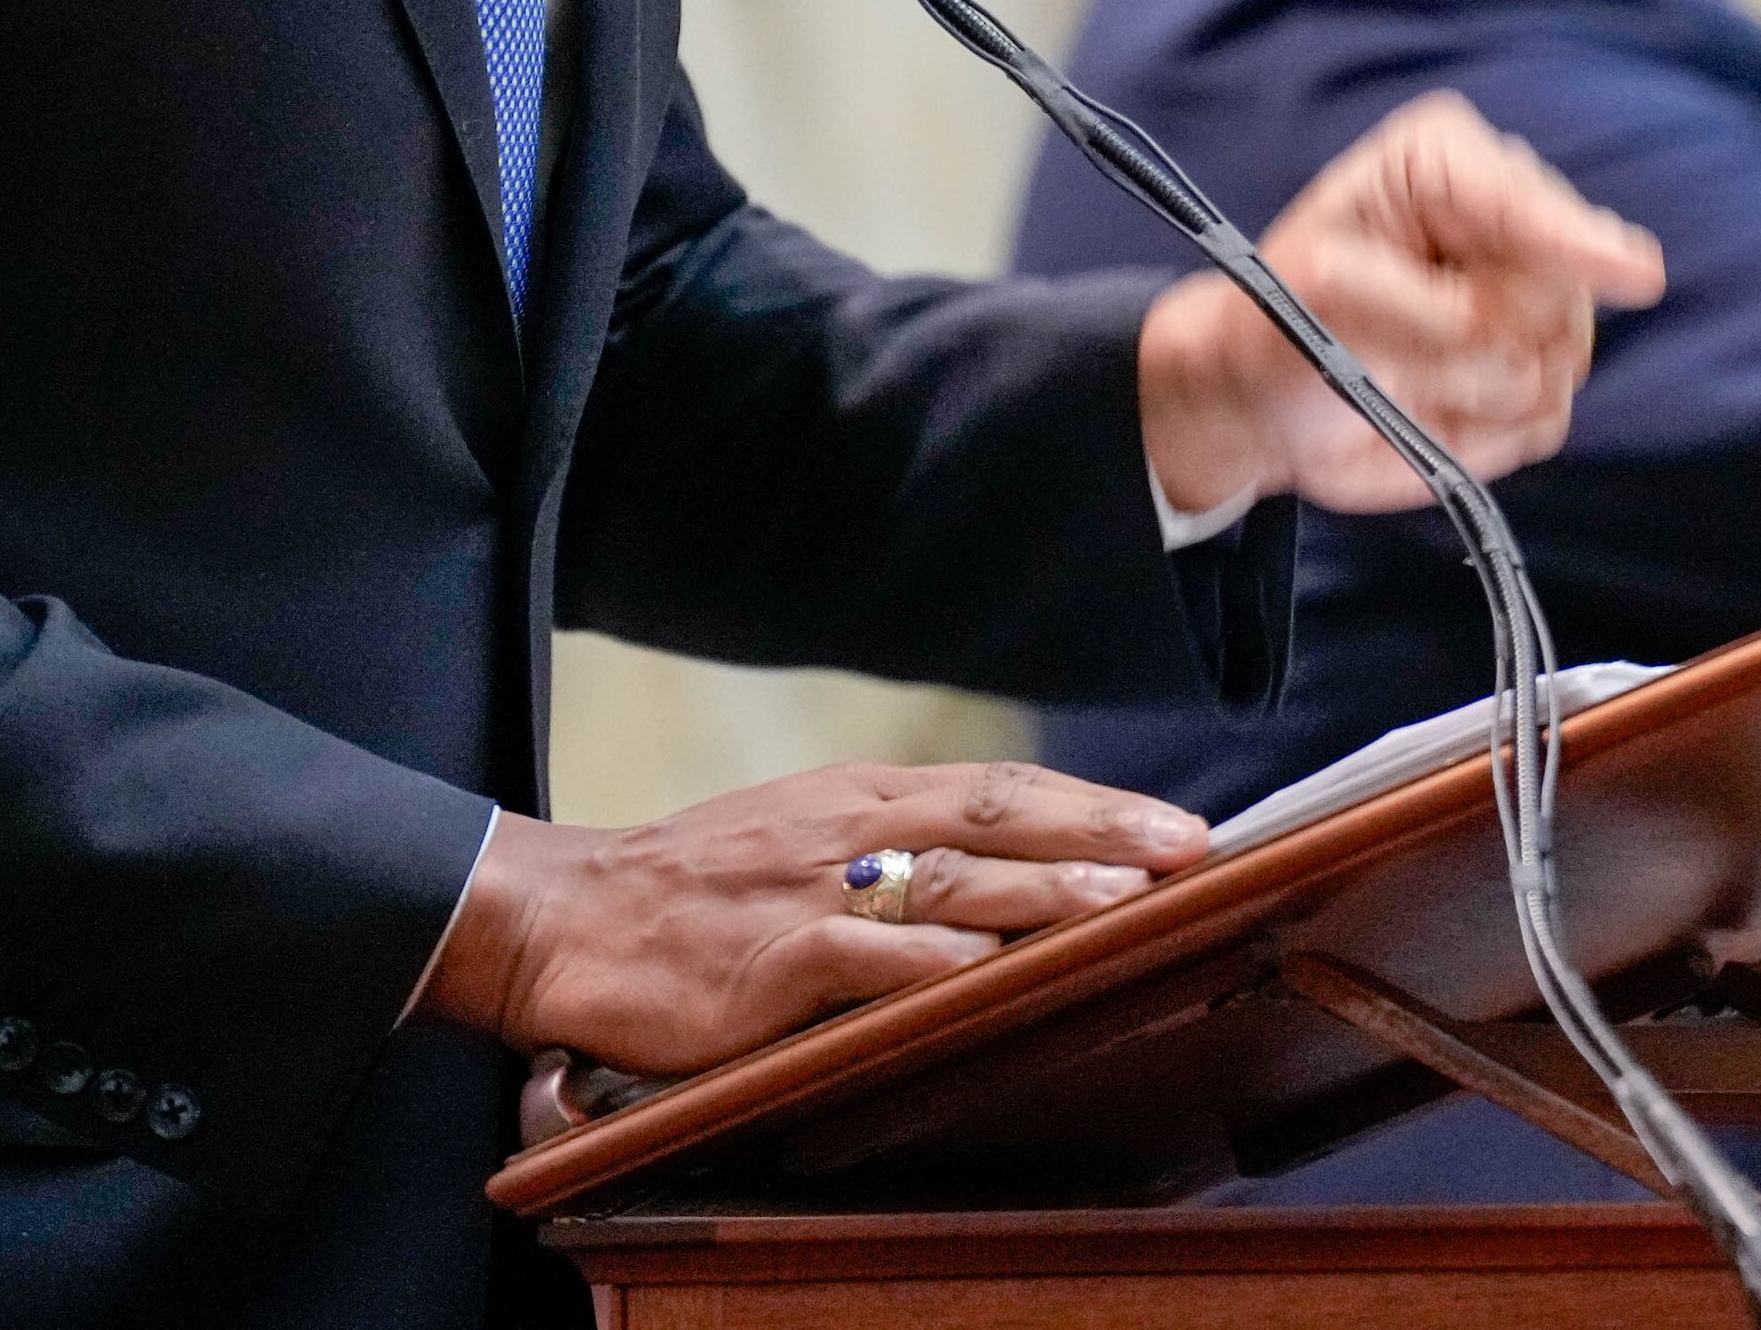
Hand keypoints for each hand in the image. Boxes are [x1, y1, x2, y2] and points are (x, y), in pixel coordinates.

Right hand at [414, 760, 1200, 1075]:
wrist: (570, 915)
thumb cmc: (696, 887)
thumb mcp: (801, 839)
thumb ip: (893, 850)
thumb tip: (1000, 874)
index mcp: (860, 798)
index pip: (1001, 790)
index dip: (1094, 804)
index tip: (1179, 822)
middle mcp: (848, 829)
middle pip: (997, 817)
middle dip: (1102, 831)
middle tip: (1191, 845)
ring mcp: (810, 892)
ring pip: (950, 881)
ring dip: (1046, 890)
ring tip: (1127, 899)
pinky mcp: (769, 961)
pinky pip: (864, 958)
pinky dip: (931, 963)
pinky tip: (989, 971)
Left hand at [1135, 92, 1667, 517]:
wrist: (1265, 404)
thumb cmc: (1281, 324)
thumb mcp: (1330, 296)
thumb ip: (1442, 310)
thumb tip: (1542, 336)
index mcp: (1445, 164)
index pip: (1531, 201)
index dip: (1579, 241)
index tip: (1638, 276)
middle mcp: (1506, 219)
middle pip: (1560, 289)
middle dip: (1482, 337)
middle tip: (1393, 344)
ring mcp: (1533, 300)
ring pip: (1562, 359)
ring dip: (1476, 389)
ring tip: (1404, 372)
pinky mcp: (1539, 376)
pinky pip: (1547, 417)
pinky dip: (1482, 431)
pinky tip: (1431, 407)